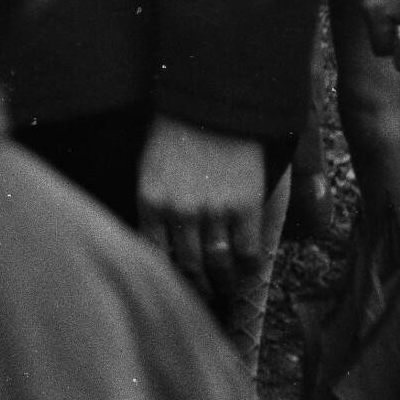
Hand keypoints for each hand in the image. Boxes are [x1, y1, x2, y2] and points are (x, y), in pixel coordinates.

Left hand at [136, 119, 268, 303]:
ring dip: (224, 283)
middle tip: (206, 295)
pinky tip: (248, 267)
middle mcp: (180, 212)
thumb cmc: (176, 134)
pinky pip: (248, 252)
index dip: (170, 278)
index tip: (178, 289)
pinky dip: (249, 266)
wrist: (213, 104)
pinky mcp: (245, 207)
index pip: (156, 256)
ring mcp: (214, 211)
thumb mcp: (150, 169)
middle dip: (199, 287)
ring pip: (219, 265)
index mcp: (151, 202)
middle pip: (189, 267)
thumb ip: (155, 207)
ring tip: (226, 287)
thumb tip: (161, 246)